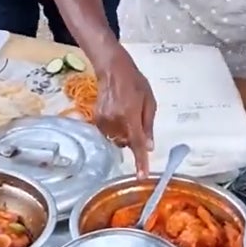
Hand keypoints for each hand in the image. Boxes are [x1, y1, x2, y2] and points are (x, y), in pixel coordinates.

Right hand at [94, 47, 156, 176]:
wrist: (113, 70)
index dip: (141, 161)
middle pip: (126, 143)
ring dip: (123, 133)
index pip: (137, 143)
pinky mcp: (96, 119)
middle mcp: (116, 121)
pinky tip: (116, 113)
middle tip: (135, 119)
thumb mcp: (149, 101)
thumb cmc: (135, 83)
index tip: (142, 176)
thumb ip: (148, 125)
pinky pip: (109, 133)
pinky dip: (115, 128)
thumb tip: (149, 147)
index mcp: (131, 115)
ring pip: (117, 139)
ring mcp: (104, 121)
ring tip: (125, 113)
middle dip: (133, 138)